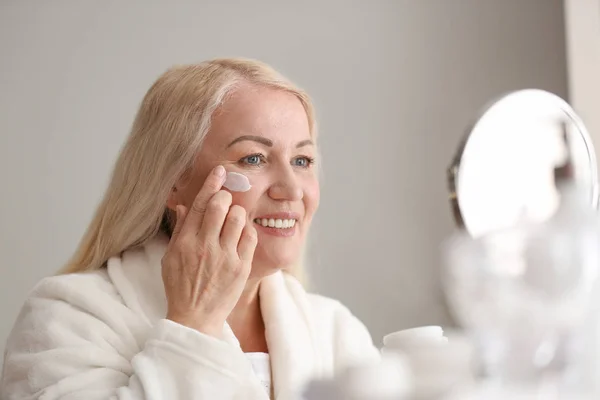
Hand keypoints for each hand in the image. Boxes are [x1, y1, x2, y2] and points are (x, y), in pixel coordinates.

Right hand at [161, 165, 257, 336]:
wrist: (194, 318)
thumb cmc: (180, 287)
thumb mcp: (170, 257)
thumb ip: (180, 229)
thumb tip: (183, 205)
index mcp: (185, 242)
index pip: (200, 204)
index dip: (211, 184)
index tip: (220, 171)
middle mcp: (205, 246)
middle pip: (221, 205)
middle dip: (226, 196)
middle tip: (227, 199)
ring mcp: (224, 256)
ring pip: (238, 217)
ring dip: (237, 212)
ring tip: (233, 220)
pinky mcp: (240, 267)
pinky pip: (250, 237)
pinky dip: (246, 230)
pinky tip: (240, 235)